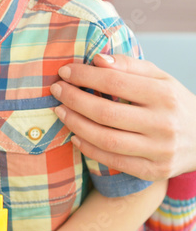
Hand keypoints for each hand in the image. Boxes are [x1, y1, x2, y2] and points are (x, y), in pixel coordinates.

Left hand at [50, 54, 195, 179]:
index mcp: (165, 95)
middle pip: (106, 112)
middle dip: (74, 100)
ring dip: (76, 124)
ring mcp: (159, 150)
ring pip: (106, 139)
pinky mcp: (153, 171)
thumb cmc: (174, 103)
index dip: (85, 76)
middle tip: (56, 90)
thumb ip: (129, 66)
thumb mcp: (161, 78)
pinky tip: (75, 135)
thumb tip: (97, 60)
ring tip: (60, 111)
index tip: (64, 71)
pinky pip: (112, 160)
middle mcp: (164, 124)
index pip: (115, 82)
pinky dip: (88, 148)